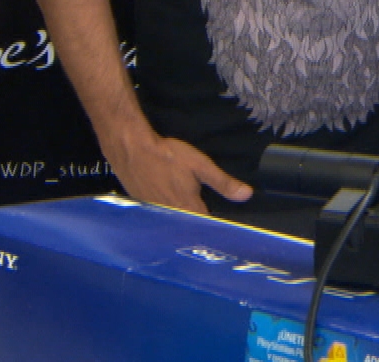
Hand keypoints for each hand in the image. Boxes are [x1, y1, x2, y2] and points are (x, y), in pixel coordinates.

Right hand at [109, 133, 251, 214]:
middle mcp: (173, 216)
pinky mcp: (144, 208)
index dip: (216, 227)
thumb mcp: (200, 165)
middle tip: (207, 222)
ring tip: (189, 217)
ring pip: (174, 223)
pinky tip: (169, 206)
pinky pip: (160, 217)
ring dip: (182, 222)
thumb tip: (246, 195)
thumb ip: (223, 182)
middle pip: (190, 227)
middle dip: (199, 226)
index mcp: (189, 208)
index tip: (225, 228)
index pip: (207, 226)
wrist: (132, 149)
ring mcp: (156, 214)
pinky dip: (166, 216)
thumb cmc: (168, 156)